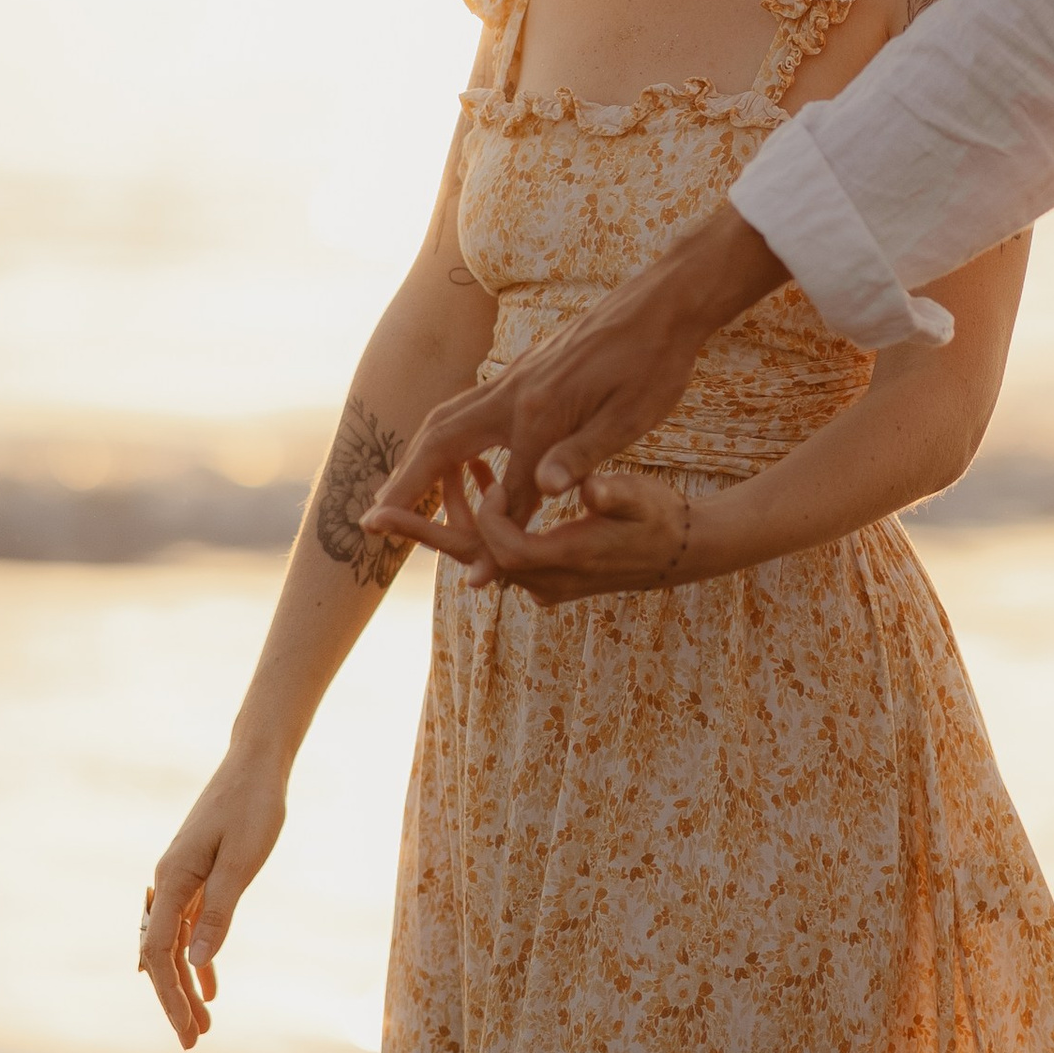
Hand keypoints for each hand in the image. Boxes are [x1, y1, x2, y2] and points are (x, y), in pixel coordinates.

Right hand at [140, 753, 287, 1048]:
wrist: (258, 761)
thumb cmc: (254, 804)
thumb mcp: (242, 860)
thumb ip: (218, 910)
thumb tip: (194, 963)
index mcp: (173, 878)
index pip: (161, 952)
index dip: (171, 995)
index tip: (187, 1030)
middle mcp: (169, 880)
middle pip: (163, 953)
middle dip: (175, 999)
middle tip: (194, 1041)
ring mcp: (182, 876)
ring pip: (176, 942)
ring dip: (187, 982)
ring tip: (204, 1022)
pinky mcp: (198, 872)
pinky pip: (191, 924)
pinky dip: (198, 954)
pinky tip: (210, 982)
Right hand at [360, 204, 783, 555]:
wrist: (664, 300)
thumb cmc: (656, 363)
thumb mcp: (631, 418)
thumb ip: (581, 456)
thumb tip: (543, 492)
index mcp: (539, 413)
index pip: (500, 491)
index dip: (486, 537)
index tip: (471, 574)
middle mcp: (514, 391)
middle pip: (441, 441)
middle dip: (406, 481)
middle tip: (376, 515)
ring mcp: (517, 375)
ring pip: (449, 418)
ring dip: (423, 456)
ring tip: (410, 492)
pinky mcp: (527, 367)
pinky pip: (470, 405)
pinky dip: (451, 434)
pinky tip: (469, 454)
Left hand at [377, 467, 706, 605]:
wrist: (684, 551)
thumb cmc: (664, 520)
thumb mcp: (643, 501)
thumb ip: (613, 495)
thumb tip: (587, 488)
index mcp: (558, 560)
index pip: (495, 543)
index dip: (477, 510)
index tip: (471, 471)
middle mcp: (543, 580)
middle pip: (470, 558)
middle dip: (421, 533)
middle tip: (369, 518)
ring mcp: (543, 581)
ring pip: (480, 553)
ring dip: (452, 517)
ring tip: (432, 475)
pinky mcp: (547, 570)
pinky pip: (498, 549)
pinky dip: (480, 518)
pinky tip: (479, 475)